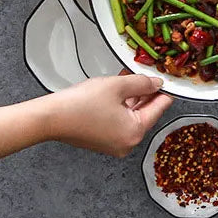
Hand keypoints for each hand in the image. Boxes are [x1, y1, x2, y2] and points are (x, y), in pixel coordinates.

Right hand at [45, 74, 173, 157]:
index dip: (165, 90)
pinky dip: (122, 105)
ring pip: (133, 115)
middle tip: (150, 74)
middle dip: (147, 92)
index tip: (169, 78)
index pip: (159, 108)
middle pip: (146, 112)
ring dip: (134, 96)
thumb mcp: (118, 86)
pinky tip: (121, 88)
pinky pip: (120, 119)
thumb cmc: (80, 104)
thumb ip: (142, 83)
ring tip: (133, 77)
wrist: (49, 118)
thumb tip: (157, 83)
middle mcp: (127, 143)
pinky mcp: (103, 140)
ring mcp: (114, 144)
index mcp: (135, 132)